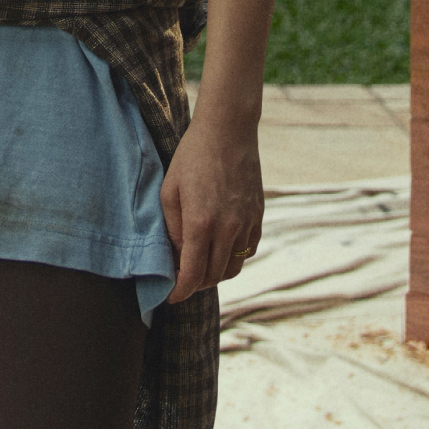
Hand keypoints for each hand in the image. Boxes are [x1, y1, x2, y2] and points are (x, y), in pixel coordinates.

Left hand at [159, 117, 262, 305]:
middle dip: (195, 285)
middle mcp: (228, 228)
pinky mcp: (258, 216)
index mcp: (201, 223)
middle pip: (213, 276)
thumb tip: (176, 258)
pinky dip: (233, 258)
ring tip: (200, 267)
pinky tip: (220, 250)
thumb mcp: (170, 191)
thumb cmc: (192, 157)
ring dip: (215, 274)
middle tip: (181, 281)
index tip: (171, 298)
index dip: (180, 292)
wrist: (229, 130)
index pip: (192, 274)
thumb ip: (172, 229)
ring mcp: (247, 223)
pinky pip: (247, 251)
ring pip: (234, 268)